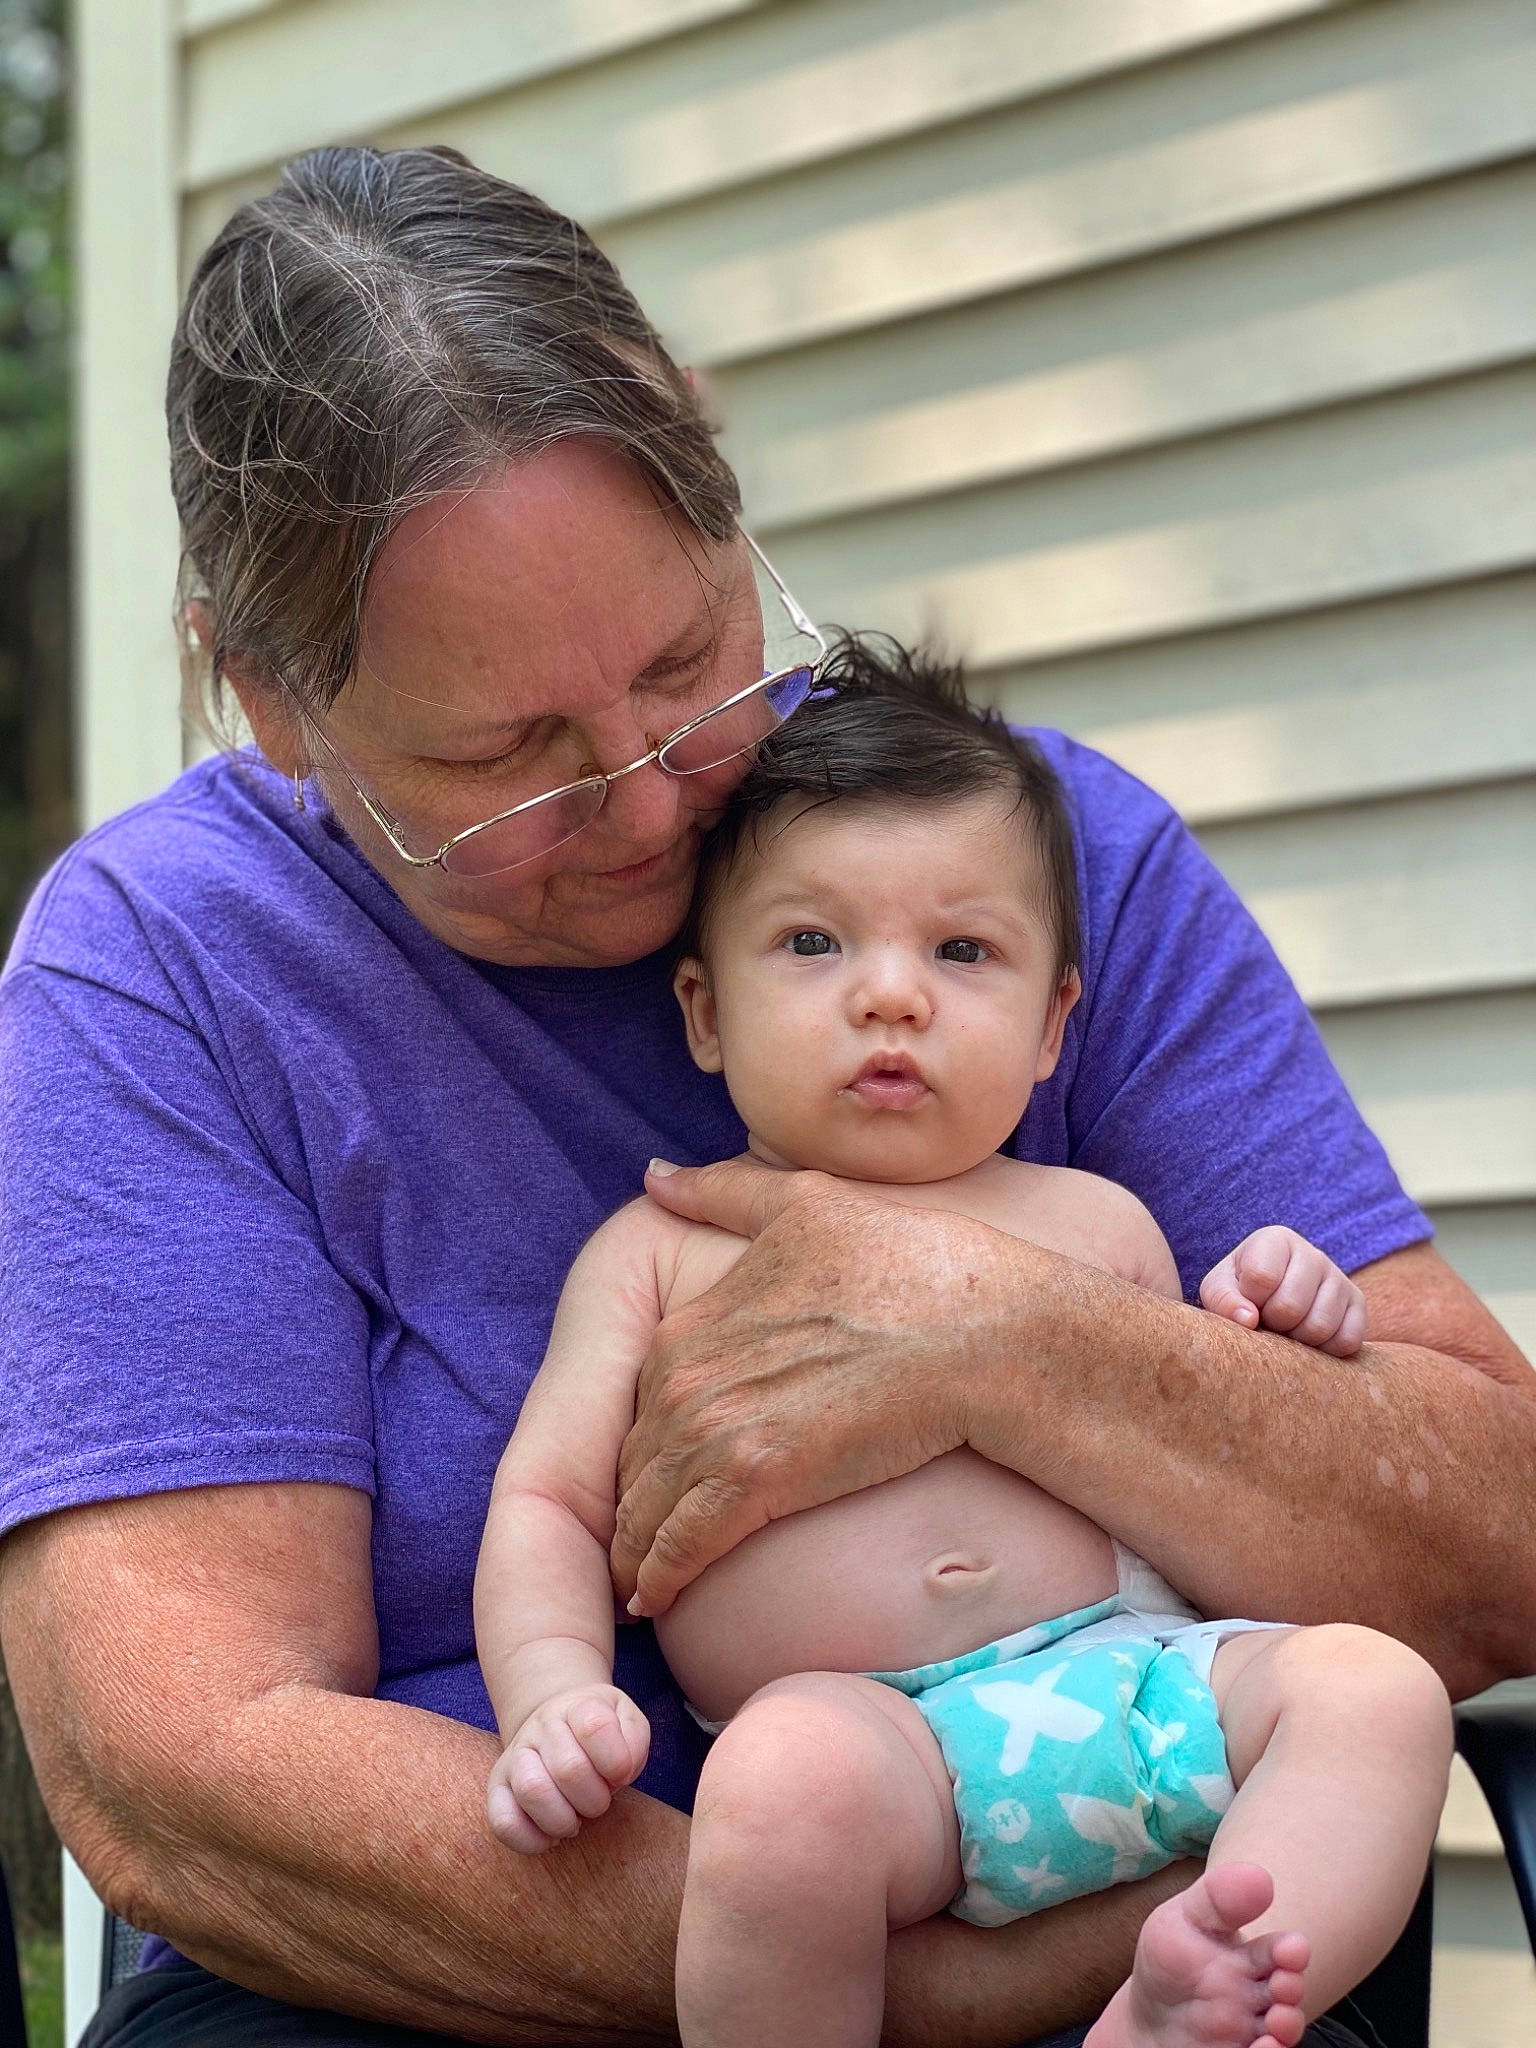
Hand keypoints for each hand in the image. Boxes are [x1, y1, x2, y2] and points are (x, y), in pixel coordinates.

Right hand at [487, 1685, 649, 1854]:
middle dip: (595, 1800)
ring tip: (574, 1820)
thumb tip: (620, 1772)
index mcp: (578, 1707)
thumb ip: (633, 1741)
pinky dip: (531, 1840)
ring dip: (563, 1820)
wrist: (557, 1724)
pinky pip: (503, 1821)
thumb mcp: (627, 1723)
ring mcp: (515, 1756)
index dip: (616, 1761)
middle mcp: (542, 1727)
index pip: (595, 1727)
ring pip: (532, 1791)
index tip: (620, 1774)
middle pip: (569, 1768)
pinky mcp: (497, 1788)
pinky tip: (550, 1837)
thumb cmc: (600, 1734)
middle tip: (598, 1802)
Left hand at [613, 1156, 1016, 1616]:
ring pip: (651, 1504)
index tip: (643, 1471)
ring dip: (637, 1547)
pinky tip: (654, 1598)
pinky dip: (662, 1574)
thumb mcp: (807, 1203)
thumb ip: (725, 1192)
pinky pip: (686, 1542)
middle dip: (632, 1499)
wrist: (980, 1327)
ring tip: (636, 1580)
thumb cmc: (912, 1260)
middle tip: (628, 1540)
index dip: (643, 1439)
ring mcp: (721, 1427)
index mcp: (695, 1320)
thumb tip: (654, 1176)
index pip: (643, 1400)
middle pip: (638, 1456)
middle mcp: (691, 1374)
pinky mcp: (759, 1481)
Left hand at [1200, 1227, 1365, 1357]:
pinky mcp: (1358, 1305)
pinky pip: (1347, 1340)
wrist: (1271, 1301)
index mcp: (1276, 1240)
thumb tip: (1248, 1320)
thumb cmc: (1240, 1292)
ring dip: (1297, 1340)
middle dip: (1272, 1324)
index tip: (1248, 1301)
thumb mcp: (1219, 1289)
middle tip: (1268, 1321)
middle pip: (1291, 1306)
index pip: (1261, 1277)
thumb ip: (1223, 1300)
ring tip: (1287, 1329)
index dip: (1249, 1301)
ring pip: (1320, 1326)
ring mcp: (1339, 1278)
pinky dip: (1325, 1350)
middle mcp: (1313, 1253)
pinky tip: (1310, 1340)